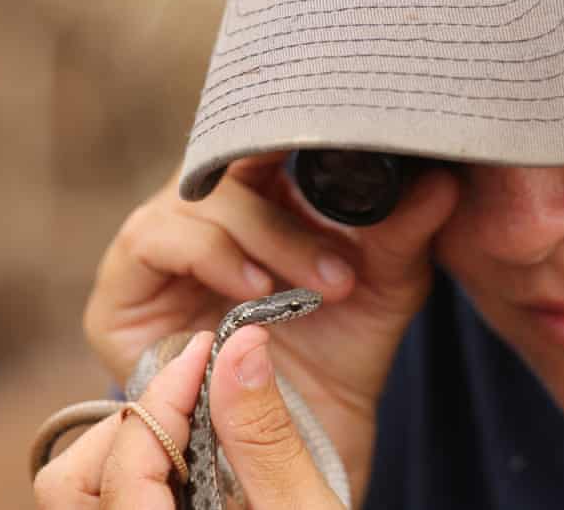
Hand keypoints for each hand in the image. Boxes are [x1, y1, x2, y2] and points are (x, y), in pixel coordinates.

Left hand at [34, 328, 345, 508]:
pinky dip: (135, 472)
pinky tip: (188, 462)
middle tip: (191, 389)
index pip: (126, 467)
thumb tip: (242, 347)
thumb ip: (265, 435)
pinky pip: (104, 507)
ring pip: (79, 496)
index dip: (164, 395)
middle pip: (70, 484)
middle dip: (131, 422)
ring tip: (190, 424)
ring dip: (128, 446)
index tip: (204, 349)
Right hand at [83, 152, 457, 504]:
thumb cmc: (338, 354)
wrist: (298, 438)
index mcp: (258, 197)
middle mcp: (205, 212)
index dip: (290, 125)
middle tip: (343, 260)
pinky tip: (258, 290)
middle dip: (290, 199)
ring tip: (321, 287)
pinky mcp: (123, 285)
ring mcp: (161, 244)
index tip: (342, 130)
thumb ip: (404, 233)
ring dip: (266, 236)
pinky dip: (213, 254)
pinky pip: (156, 236)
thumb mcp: (382, 289)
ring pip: (200, 197)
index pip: (260, 135)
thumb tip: (441, 180)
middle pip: (228, 158)